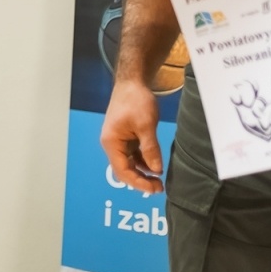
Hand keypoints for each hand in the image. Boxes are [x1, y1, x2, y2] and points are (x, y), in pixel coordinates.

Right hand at [100, 79, 163, 193]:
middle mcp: (112, 144)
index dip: (138, 182)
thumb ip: (150, 149)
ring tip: (159, 180)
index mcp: (112, 142)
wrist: (132, 83)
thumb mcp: (146, 126)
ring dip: (142, 173)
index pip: (122, 170)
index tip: (155, 189)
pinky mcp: (126, 137)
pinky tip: (155, 166)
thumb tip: (157, 170)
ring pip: (129, 164)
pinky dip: (143, 163)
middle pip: (124, 170)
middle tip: (159, 187)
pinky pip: (133, 155)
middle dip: (140, 180)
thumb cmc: (136, 101)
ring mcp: (119, 141)